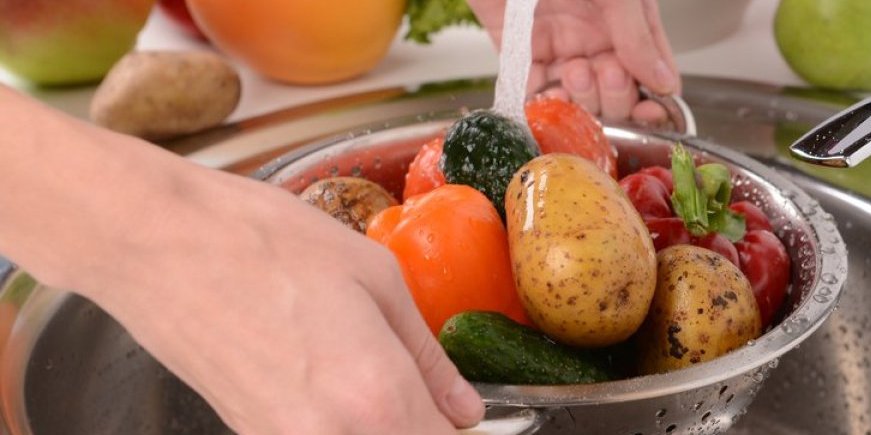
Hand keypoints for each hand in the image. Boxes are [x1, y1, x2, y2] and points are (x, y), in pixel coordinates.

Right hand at [0, 88, 483, 433]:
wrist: (158, 244)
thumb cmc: (264, 242)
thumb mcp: (374, 277)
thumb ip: (426, 355)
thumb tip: (462, 409)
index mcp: (376, 396)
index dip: (461, 433)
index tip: (461, 416)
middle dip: (424, 431)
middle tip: (433, 403)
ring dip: (388, 429)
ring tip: (386, 387)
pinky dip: (347, 426)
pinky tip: (342, 387)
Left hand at [469, 0, 680, 123]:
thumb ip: (637, 35)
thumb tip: (664, 82)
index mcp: (625, 19)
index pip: (649, 71)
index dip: (652, 98)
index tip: (650, 114)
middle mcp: (594, 37)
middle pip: (615, 92)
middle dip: (614, 94)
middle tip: (606, 74)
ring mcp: (558, 48)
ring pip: (578, 97)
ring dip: (580, 97)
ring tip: (574, 72)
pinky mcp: (521, 55)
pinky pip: (535, 91)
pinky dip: (543, 103)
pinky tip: (549, 97)